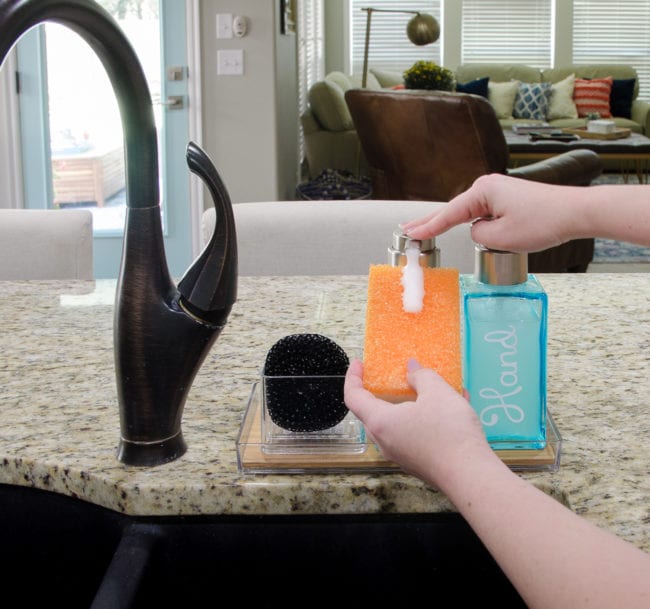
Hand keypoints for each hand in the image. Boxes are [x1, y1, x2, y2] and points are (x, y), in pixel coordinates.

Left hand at [344, 358, 490, 489]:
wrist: (471, 477)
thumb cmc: (448, 431)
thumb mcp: (437, 392)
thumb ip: (421, 376)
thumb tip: (412, 369)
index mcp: (380, 422)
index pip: (353, 397)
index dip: (352, 377)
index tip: (359, 364)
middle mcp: (384, 441)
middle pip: (372, 413)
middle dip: (380, 392)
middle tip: (392, 376)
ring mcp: (400, 455)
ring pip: (396, 424)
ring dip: (407, 404)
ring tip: (427, 388)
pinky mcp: (417, 463)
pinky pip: (412, 435)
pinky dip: (422, 418)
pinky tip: (449, 408)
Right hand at [402, 174, 576, 252]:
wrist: (575, 212)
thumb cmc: (542, 222)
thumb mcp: (501, 238)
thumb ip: (478, 236)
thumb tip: (476, 231)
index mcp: (483, 191)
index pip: (449, 214)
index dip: (428, 227)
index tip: (409, 234)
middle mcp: (488, 186)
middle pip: (453, 209)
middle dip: (431, 221)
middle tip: (407, 229)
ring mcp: (499, 192)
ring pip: (469, 212)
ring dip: (450, 222)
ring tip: (425, 230)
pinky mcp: (508, 199)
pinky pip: (482, 213)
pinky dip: (469, 221)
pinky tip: (459, 227)